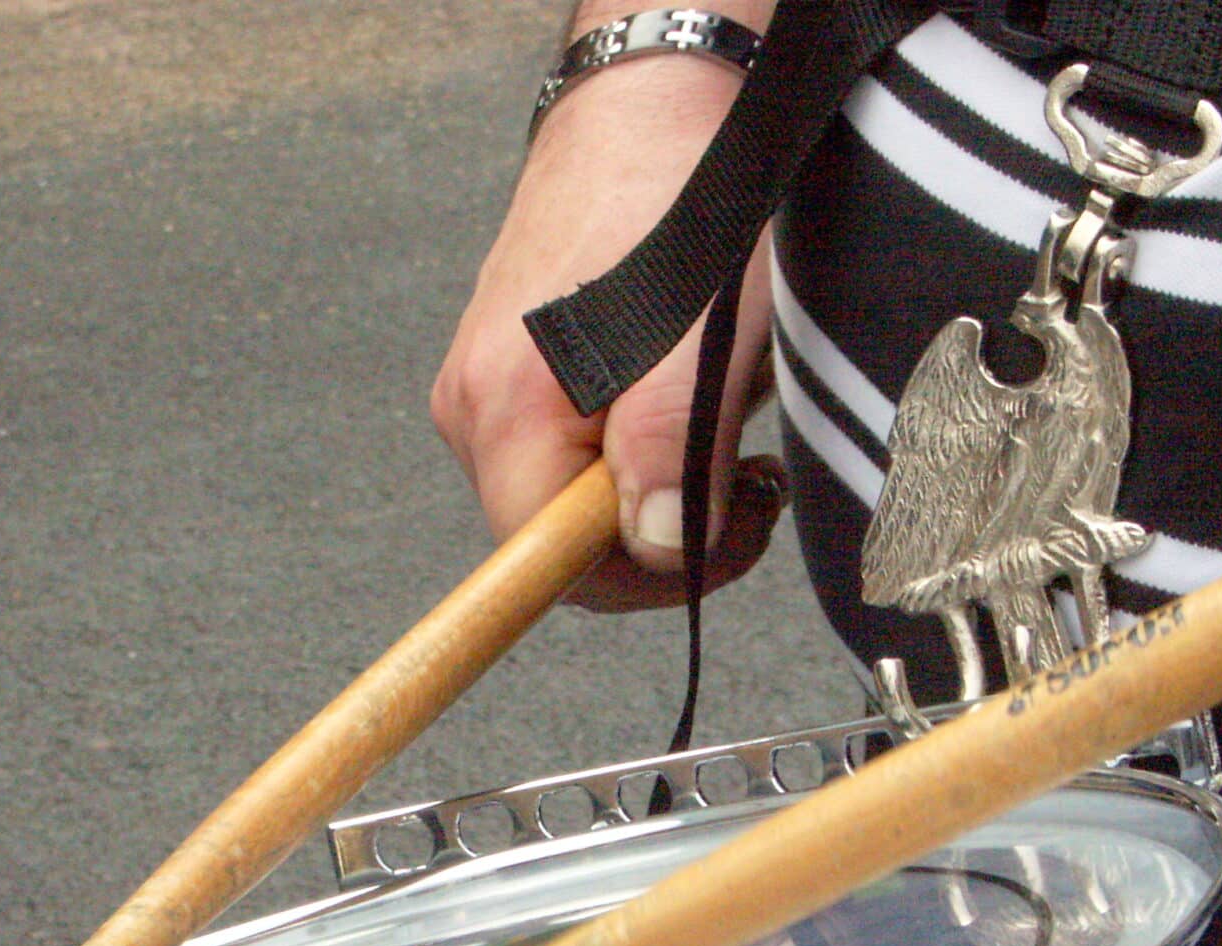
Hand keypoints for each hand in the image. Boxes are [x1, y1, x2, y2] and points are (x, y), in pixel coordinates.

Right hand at [431, 39, 783, 610]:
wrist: (655, 93)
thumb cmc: (681, 195)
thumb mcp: (703, 332)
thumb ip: (671, 446)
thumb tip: (655, 545)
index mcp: (502, 412)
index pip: (551, 569)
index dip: (646, 577)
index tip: (723, 536)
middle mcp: (474, 409)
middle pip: (563, 540)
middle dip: (665, 530)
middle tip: (746, 483)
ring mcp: (488, 388)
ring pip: (577, 496)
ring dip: (660, 483)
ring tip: (719, 416)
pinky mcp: (515, 369)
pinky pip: (576, 449)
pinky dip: (643, 443)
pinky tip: (684, 393)